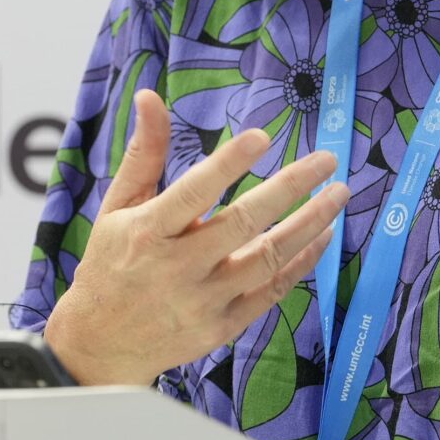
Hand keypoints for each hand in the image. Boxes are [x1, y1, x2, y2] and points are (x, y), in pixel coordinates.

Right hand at [43, 88, 346, 387]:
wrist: (102, 343)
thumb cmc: (111, 264)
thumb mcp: (118, 206)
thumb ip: (144, 153)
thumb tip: (150, 97)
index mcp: (147, 231)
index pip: (193, 191)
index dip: (228, 164)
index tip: (261, 137)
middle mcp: (177, 266)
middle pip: (244, 223)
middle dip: (291, 188)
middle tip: (326, 160)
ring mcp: (204, 300)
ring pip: (269, 258)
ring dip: (310, 224)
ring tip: (338, 195)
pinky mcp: (223, 325)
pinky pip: (273, 291)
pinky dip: (302, 262)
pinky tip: (322, 235)